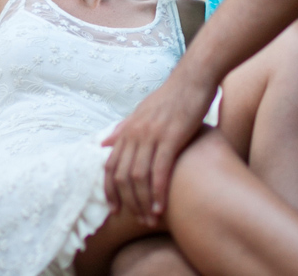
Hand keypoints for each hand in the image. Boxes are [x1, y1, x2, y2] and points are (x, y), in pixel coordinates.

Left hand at [101, 67, 216, 224]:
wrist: (193, 78)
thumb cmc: (171, 95)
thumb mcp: (142, 110)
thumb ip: (123, 128)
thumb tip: (103, 142)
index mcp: (127, 129)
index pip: (110, 166)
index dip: (110, 191)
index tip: (116, 210)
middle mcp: (135, 133)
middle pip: (122, 176)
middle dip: (128, 202)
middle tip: (138, 219)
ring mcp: (151, 135)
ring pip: (138, 177)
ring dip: (143, 202)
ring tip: (150, 219)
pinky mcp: (170, 137)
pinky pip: (159, 171)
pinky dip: (158, 192)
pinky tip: (161, 207)